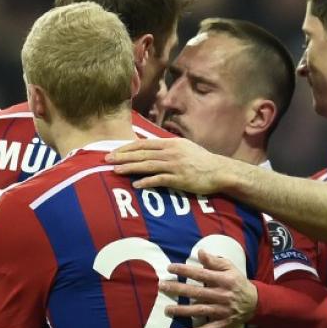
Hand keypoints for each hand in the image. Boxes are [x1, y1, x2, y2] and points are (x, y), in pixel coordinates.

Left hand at [105, 138, 233, 192]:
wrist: (220, 171)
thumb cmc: (202, 161)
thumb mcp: (184, 148)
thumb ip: (167, 147)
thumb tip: (151, 148)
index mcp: (170, 143)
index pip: (143, 144)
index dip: (127, 148)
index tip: (114, 151)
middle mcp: (171, 152)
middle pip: (142, 153)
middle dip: (123, 156)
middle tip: (106, 159)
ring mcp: (175, 165)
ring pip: (147, 165)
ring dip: (130, 168)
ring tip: (115, 170)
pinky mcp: (180, 179)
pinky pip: (160, 180)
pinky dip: (147, 182)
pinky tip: (136, 184)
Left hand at [160, 249, 257, 327]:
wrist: (256, 302)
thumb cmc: (238, 282)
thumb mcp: (230, 268)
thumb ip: (214, 261)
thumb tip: (200, 253)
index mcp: (224, 280)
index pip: (201, 274)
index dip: (185, 271)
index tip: (170, 268)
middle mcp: (222, 295)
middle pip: (197, 292)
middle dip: (178, 289)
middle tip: (162, 286)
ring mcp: (222, 311)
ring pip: (200, 311)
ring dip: (183, 311)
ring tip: (167, 309)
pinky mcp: (223, 324)